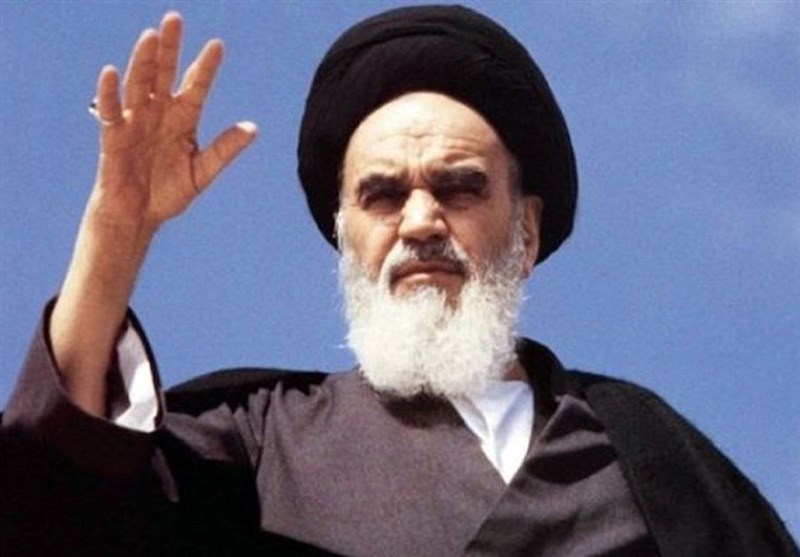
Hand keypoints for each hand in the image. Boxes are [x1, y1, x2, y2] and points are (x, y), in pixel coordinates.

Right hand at [89, 11, 256, 232]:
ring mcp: (136, 122)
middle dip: (170, 48)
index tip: (217, 45)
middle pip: (165, 74)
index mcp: (183, 120)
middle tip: (175, 18)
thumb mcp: (202, 171)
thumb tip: (253, 128)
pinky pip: (111, 111)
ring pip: (139, 84)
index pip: (196, 87)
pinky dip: (110, 92)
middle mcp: (159, 114)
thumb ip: (224, 149)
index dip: (205, 67)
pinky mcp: (114, 136)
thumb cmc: (169, 193)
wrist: (140, 217)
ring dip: (144, 61)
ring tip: (150, 36)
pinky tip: (112, 71)